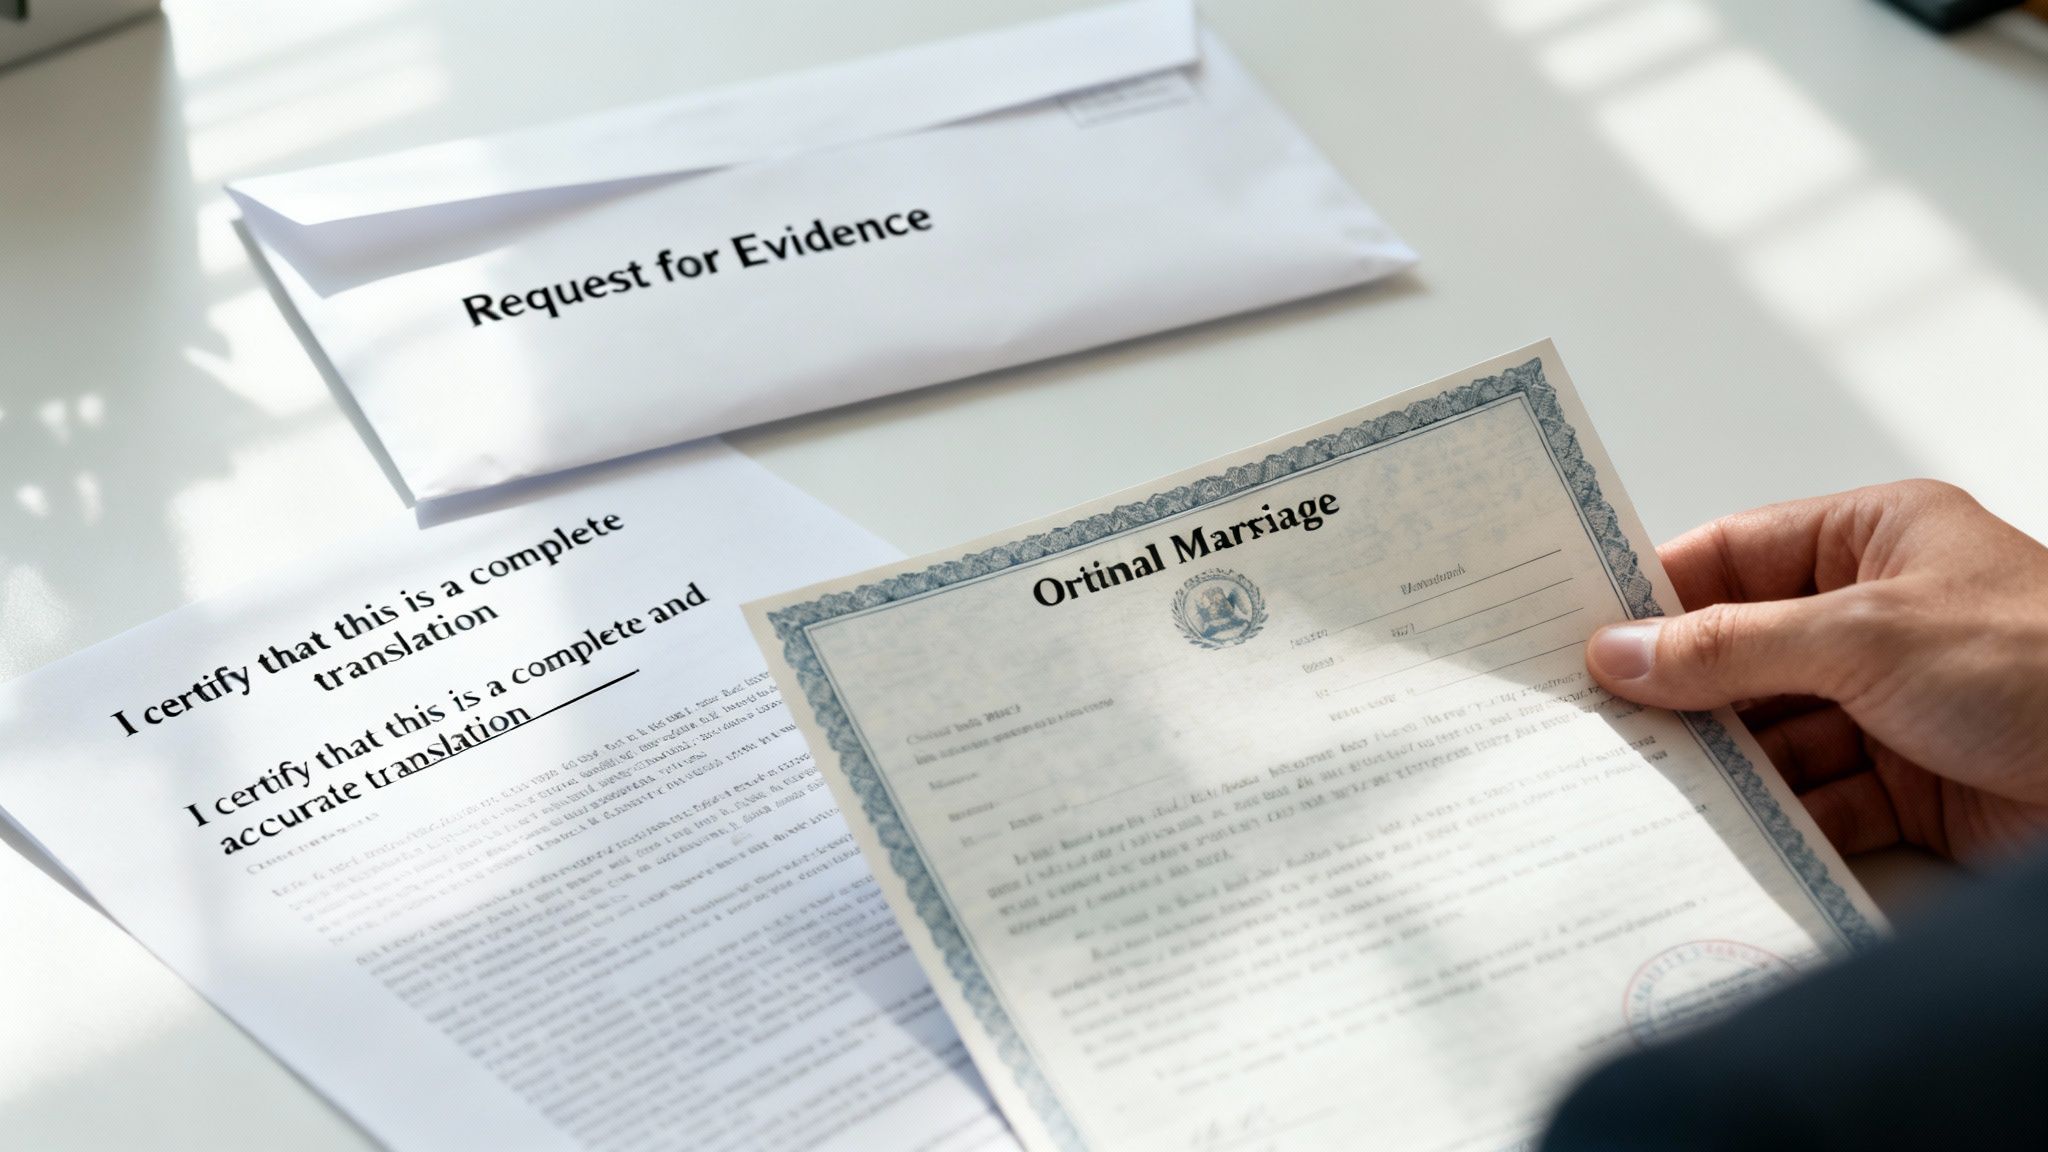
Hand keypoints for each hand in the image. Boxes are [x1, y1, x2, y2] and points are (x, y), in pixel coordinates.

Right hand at [1584, 480, 2047, 864]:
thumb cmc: (2040, 664)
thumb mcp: (1864, 636)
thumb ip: (1733, 647)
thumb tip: (1620, 650)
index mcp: (1875, 540)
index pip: (1734, 555)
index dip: (1654, 591)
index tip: (1572, 628)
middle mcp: (1879, 617)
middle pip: (1744, 651)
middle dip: (1675, 689)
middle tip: (1584, 719)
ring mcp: (1895, 704)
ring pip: (1772, 733)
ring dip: (1716, 762)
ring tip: (1631, 782)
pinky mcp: (1913, 787)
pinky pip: (1816, 800)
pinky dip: (1769, 818)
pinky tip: (1711, 831)